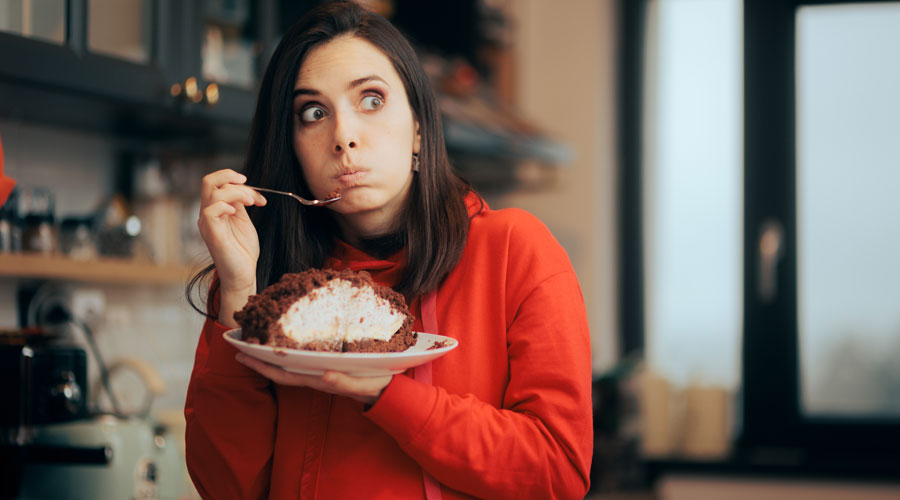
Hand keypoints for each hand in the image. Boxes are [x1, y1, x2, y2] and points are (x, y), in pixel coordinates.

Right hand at [198, 169, 267, 321]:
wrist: (243, 275)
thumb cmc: (243, 250)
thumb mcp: (243, 221)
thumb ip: (239, 204)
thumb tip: (242, 188)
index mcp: (215, 210)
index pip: (218, 184)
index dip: (239, 183)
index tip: (258, 197)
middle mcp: (208, 214)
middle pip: (208, 181)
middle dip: (230, 176)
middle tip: (247, 183)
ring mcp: (208, 223)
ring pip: (213, 192)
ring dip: (237, 192)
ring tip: (251, 202)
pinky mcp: (212, 233)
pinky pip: (210, 210)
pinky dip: (225, 205)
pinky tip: (235, 211)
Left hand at [235, 353, 392, 405]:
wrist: (387, 392)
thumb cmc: (375, 386)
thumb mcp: (363, 384)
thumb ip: (345, 382)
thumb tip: (324, 375)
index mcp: (319, 380)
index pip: (284, 374)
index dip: (263, 365)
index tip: (243, 354)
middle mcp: (315, 376)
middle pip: (280, 370)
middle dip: (259, 360)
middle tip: (239, 345)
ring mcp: (319, 372)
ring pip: (289, 365)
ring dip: (271, 355)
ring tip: (256, 341)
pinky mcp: (326, 366)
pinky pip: (301, 359)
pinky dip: (288, 351)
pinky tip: (283, 342)